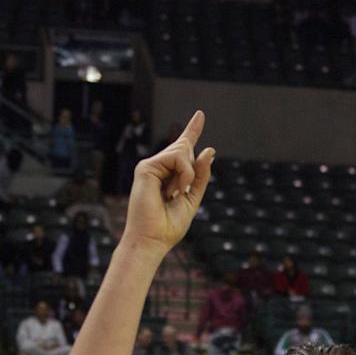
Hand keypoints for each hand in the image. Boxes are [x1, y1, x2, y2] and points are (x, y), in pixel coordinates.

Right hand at [123, 111, 213, 254]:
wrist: (152, 240)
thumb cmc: (169, 225)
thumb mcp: (193, 198)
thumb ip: (201, 176)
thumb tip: (209, 150)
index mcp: (169, 176)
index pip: (183, 149)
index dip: (192, 130)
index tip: (200, 114)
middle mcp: (158, 168)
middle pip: (186, 150)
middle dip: (192, 171)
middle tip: (177, 194)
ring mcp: (151, 166)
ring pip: (184, 151)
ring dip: (189, 175)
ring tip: (175, 193)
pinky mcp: (146, 167)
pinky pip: (178, 157)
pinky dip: (184, 174)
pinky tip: (174, 190)